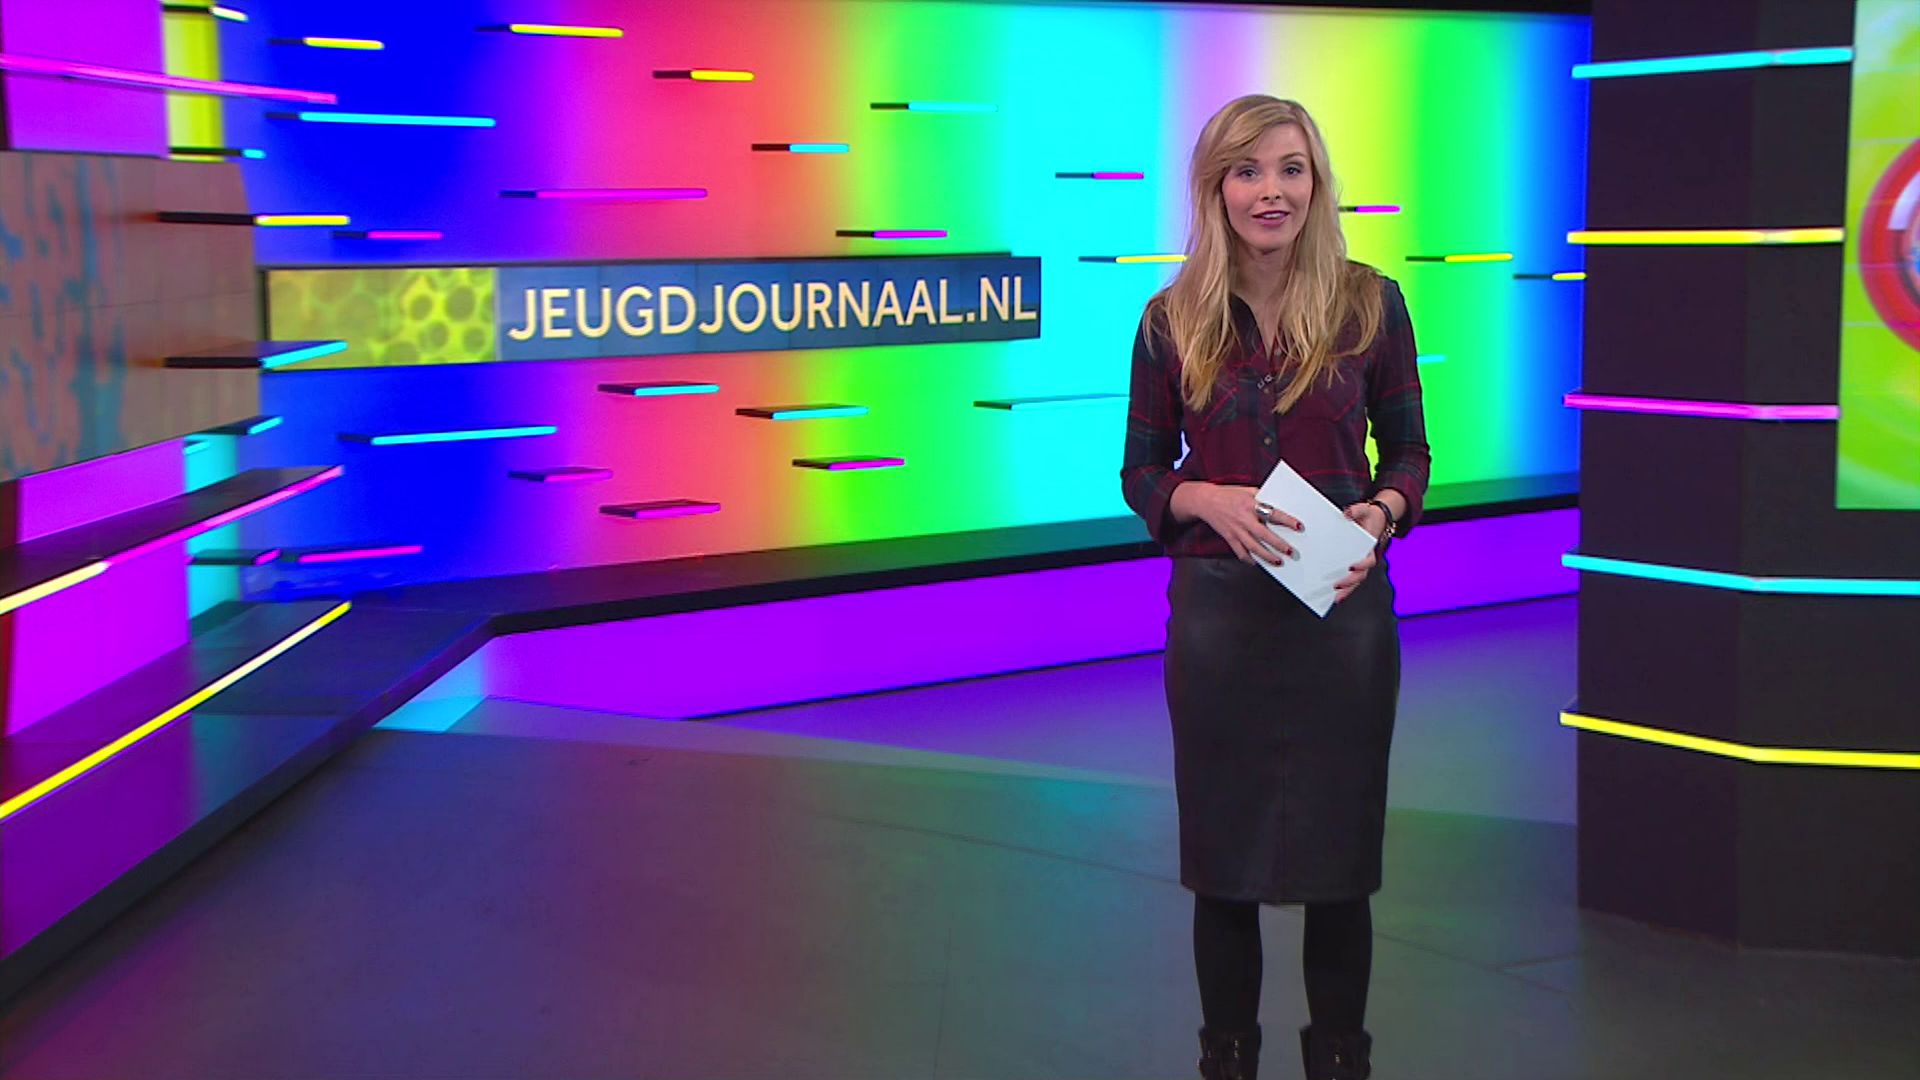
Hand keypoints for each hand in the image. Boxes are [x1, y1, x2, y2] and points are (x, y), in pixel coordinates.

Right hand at [1172, 482, 1303, 564]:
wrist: (1205, 501)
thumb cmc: (1228, 494)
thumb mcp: (1247, 491)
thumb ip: (1262, 498)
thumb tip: (1279, 505)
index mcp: (1251, 504)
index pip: (1273, 514)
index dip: (1287, 521)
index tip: (1299, 526)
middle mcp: (1244, 518)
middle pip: (1265, 535)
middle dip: (1279, 545)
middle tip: (1291, 552)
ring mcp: (1236, 530)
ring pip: (1253, 547)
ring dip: (1267, 556)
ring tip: (1278, 562)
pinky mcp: (1229, 537)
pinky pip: (1240, 552)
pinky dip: (1249, 559)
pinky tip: (1257, 563)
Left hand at [1333, 502, 1387, 602]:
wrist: (1373, 519)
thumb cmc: (1368, 515)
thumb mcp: (1364, 509)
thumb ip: (1356, 510)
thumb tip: (1346, 513)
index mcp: (1370, 548)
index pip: (1369, 560)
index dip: (1362, 565)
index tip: (1351, 566)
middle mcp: (1365, 559)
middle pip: (1360, 576)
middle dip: (1349, 583)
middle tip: (1335, 587)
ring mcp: (1359, 565)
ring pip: (1354, 581)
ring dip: (1345, 590)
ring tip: (1333, 598)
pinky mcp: (1351, 566)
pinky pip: (1347, 579)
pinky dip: (1342, 588)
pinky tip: (1329, 594)